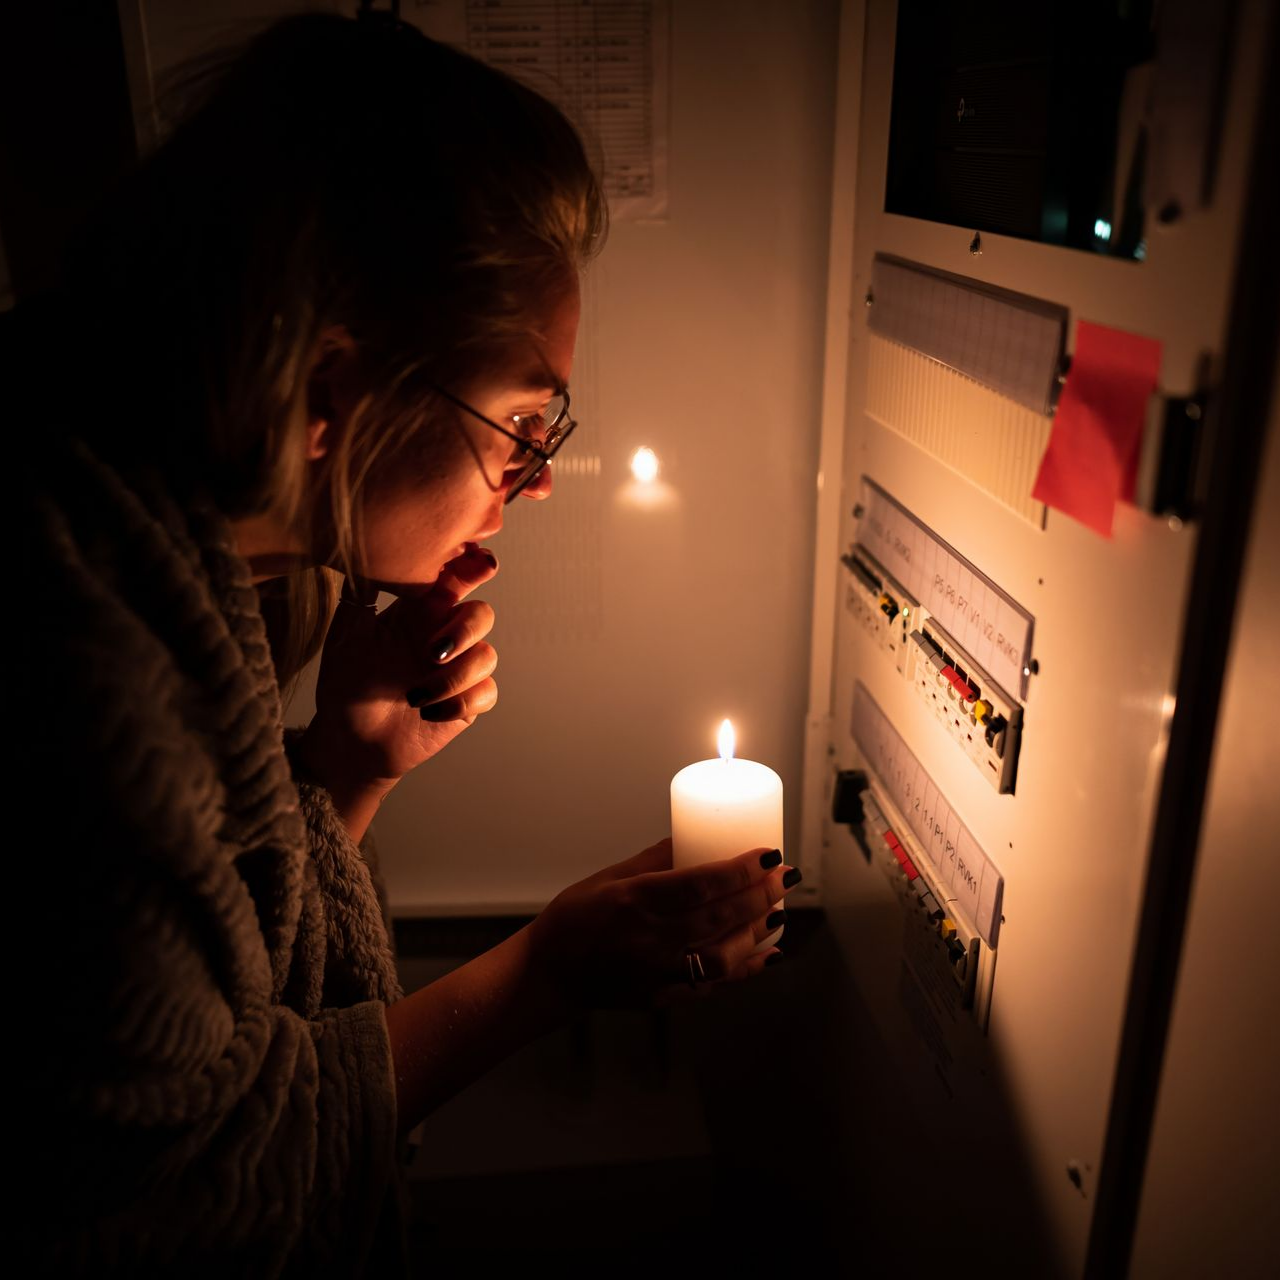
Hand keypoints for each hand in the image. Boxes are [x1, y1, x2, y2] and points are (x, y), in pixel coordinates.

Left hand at [295, 543, 499, 799]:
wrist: (350, 737)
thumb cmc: (346, 682)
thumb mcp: (345, 634)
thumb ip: (359, 595)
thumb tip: (361, 550)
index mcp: (422, 612)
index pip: (455, 581)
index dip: (471, 570)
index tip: (478, 566)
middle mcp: (445, 636)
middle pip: (482, 615)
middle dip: (463, 630)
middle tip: (431, 652)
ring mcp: (459, 669)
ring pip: (487, 656)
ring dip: (453, 677)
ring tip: (415, 696)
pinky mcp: (466, 703)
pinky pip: (486, 693)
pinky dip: (458, 703)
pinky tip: (427, 712)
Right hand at [526, 839, 798, 1011]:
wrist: (551, 974)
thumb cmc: (577, 916)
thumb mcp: (612, 877)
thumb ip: (656, 859)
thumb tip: (697, 832)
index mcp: (634, 901)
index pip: (700, 884)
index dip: (741, 870)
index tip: (769, 853)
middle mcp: (649, 939)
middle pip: (719, 918)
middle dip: (760, 896)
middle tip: (787, 876)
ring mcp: (656, 973)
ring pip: (723, 957)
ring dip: (757, 933)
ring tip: (778, 912)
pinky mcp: (662, 997)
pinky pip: (713, 984)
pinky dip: (744, 969)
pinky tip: (766, 952)